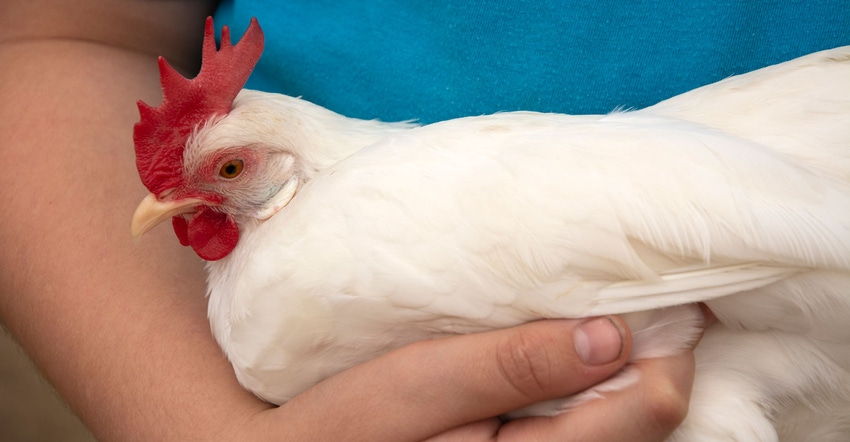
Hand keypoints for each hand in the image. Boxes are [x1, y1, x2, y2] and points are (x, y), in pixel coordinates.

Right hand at [256, 316, 699, 440]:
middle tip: (612, 286)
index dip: (663, 340)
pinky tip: (554, 347)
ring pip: (625, 417)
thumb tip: (612, 335)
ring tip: (579, 311)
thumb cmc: (351, 421)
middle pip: (650, 413)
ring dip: (615, 360)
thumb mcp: (420, 384)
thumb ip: (512, 366)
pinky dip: (586, 376)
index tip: (647, 284)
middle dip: (643, 346)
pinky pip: (588, 419)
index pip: (652, 405)